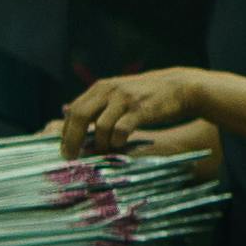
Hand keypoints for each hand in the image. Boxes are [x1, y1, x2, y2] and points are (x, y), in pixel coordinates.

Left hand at [56, 68, 201, 156]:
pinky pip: (121, 130)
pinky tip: (121, 145)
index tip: (65, 149)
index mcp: (101, 87)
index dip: (66, 131)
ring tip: (105, 151)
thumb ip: (98, 104)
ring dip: (100, 144)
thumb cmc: (147, 96)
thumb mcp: (119, 93)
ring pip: (100, 126)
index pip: (75, 109)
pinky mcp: (140, 110)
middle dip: (73, 140)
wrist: (179, 88)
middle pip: (80, 116)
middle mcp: (109, 90)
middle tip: (71, 158)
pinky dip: (117, 141)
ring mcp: (125, 99)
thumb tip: (68, 115)